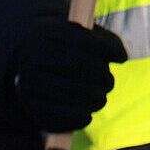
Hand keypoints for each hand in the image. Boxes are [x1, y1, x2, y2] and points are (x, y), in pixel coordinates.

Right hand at [9, 18, 127, 134]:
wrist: (29, 68)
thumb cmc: (64, 50)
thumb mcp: (81, 36)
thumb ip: (105, 42)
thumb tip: (122, 56)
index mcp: (47, 31)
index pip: (83, 40)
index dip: (107, 49)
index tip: (122, 58)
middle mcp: (32, 54)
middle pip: (77, 65)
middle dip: (101, 76)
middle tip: (109, 82)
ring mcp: (27, 81)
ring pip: (69, 91)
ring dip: (93, 98)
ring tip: (100, 98)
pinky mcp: (30, 107)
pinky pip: (58, 116)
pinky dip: (78, 117)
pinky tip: (87, 114)